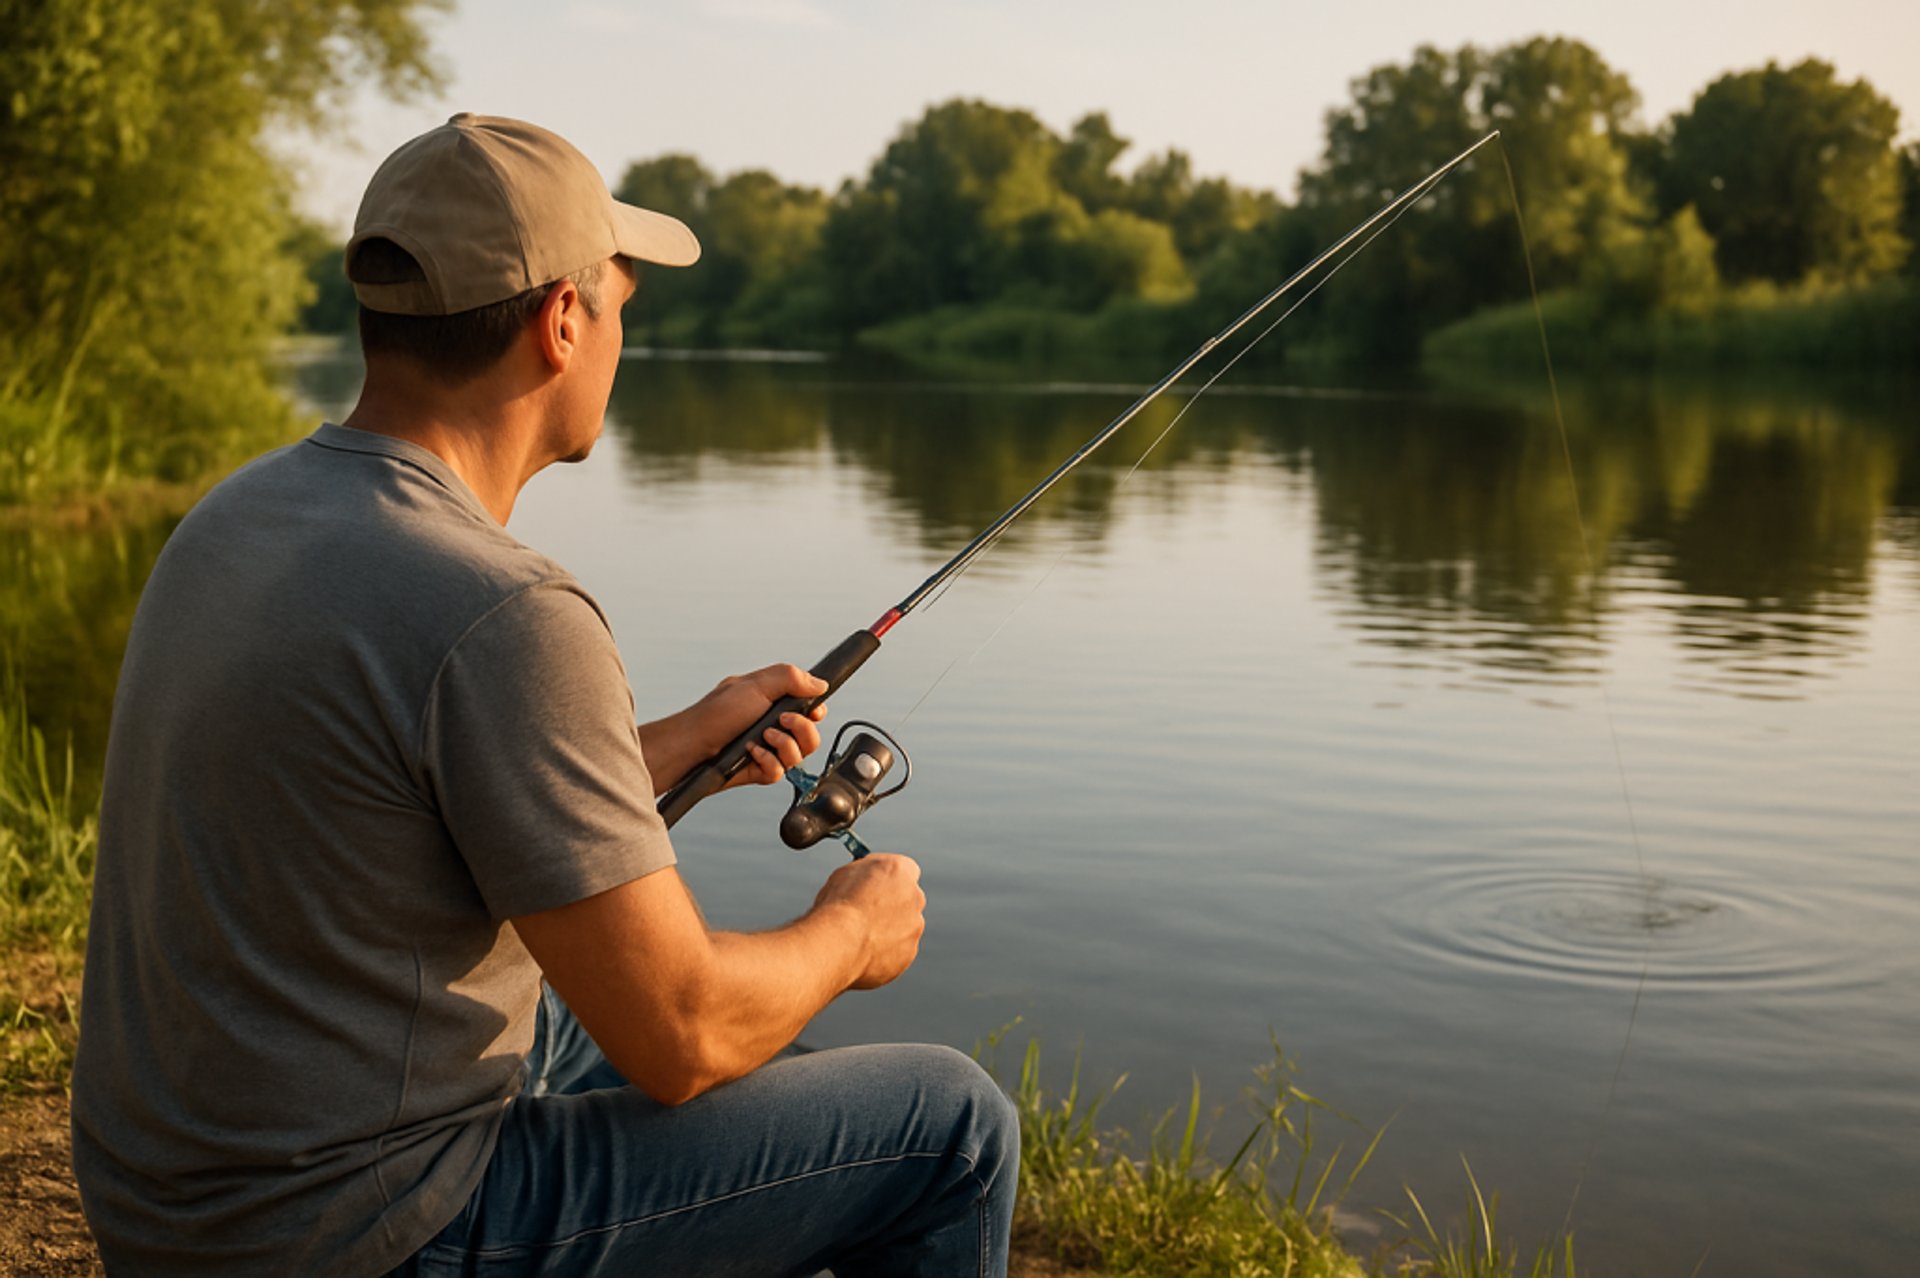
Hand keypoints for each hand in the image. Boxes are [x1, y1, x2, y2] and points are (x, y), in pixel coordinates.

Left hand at [696, 663, 828, 788]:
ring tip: (761, 736)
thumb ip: (791, 678)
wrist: (693, 744)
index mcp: (775, 704)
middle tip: (780, 719)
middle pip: (812, 736)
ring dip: (783, 745)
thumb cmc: (717, 713)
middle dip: (801, 728)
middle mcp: (775, 728)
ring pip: (799, 756)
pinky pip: (779, 772)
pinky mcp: (760, 771)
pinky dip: (767, 761)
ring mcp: (769, 751)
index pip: (811, 710)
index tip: (812, 711)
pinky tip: (751, 752)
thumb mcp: (756, 685)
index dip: (816, 712)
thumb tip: (821, 684)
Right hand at [813, 853, 924, 989]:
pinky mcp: (908, 953)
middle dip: (891, 907)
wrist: (840, 941)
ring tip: (858, 937)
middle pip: (907, 900)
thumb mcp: (845, 873)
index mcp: (901, 870)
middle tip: (867, 914)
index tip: (875, 886)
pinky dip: (883, 953)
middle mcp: (915, 896)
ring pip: (903, 928)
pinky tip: (861, 953)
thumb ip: (864, 874)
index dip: (888, 879)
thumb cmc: (838, 905)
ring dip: (887, 931)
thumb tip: (864, 879)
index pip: (904, 870)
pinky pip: (897, 952)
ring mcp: (914, 927)